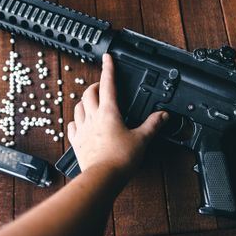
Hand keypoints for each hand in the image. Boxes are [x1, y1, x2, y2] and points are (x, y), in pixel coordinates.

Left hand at [67, 54, 167, 178]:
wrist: (103, 177)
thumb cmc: (120, 158)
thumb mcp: (141, 139)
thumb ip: (153, 124)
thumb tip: (163, 115)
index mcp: (109, 113)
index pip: (108, 84)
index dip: (108, 68)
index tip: (107, 57)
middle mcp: (93, 117)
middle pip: (89, 93)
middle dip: (95, 85)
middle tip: (101, 86)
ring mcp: (83, 129)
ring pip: (78, 107)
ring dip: (84, 101)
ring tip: (90, 101)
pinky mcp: (76, 141)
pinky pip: (71, 127)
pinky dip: (74, 121)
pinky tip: (78, 122)